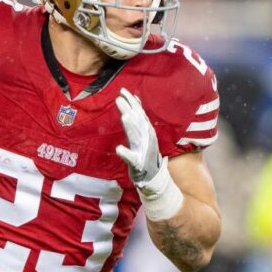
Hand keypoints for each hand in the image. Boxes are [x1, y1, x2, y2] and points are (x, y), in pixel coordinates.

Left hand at [116, 88, 183, 219]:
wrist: (153, 179)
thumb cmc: (144, 156)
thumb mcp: (141, 136)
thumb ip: (137, 120)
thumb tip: (134, 102)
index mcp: (145, 133)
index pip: (138, 114)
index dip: (131, 103)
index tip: (123, 91)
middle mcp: (145, 140)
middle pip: (137, 122)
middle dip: (129, 110)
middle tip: (120, 99)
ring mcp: (142, 151)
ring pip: (136, 137)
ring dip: (131, 127)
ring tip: (124, 116)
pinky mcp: (138, 164)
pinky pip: (132, 159)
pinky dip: (126, 154)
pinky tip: (119, 149)